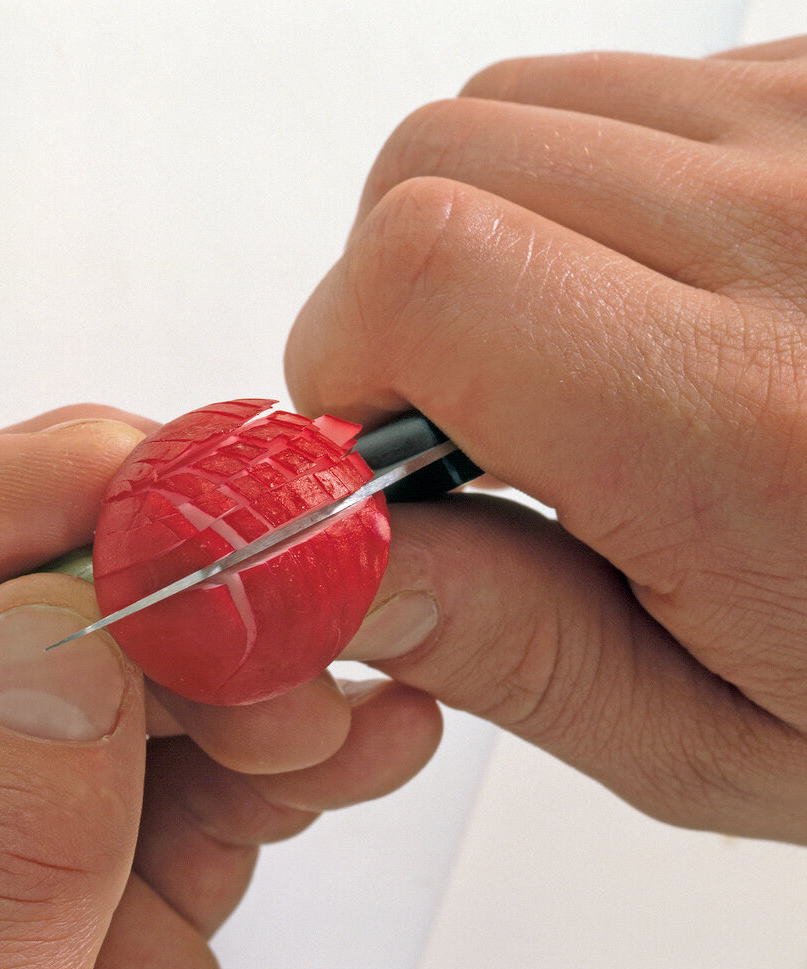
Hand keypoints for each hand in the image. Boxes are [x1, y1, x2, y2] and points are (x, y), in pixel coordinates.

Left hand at [0, 408, 440, 968]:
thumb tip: (53, 646)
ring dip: (242, 665)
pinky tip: (363, 737)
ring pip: (125, 686)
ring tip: (336, 668)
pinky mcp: (108, 906)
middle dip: (140, 583)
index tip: (117, 477)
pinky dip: (293, 755)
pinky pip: (204, 787)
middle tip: (262, 571)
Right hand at [286, 36, 806, 841]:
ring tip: (565, 364)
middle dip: (388, 303)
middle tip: (462, 419)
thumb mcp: (719, 738)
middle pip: (437, 166)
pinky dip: (573, 203)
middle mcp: (806, 236)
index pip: (426, 276)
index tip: (370, 453)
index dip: (336, 360)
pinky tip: (647, 305)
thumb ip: (511, 650)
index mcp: (752, 428)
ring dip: (478, 244)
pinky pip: (615, 101)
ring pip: (510, 117)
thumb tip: (348, 564)